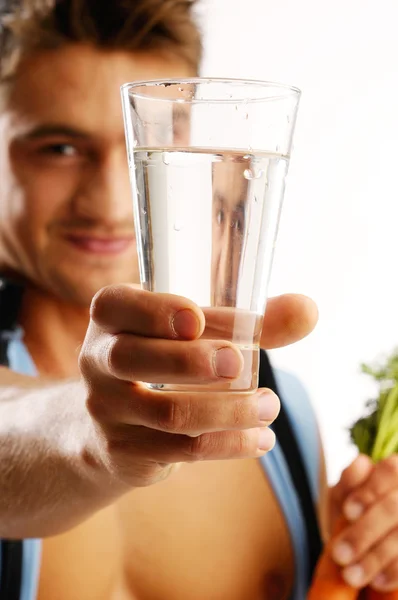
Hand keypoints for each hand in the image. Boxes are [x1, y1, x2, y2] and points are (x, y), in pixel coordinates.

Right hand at [79, 287, 316, 488]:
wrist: (113, 421)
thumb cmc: (165, 359)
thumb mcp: (195, 333)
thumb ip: (249, 321)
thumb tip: (307, 310)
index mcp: (112, 317)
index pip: (119, 306)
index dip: (154, 312)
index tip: (195, 321)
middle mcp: (98, 360)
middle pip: (134, 360)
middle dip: (190, 362)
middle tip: (242, 364)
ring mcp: (107, 409)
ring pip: (168, 413)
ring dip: (229, 410)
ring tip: (270, 405)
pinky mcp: (125, 450)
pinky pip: (181, 450)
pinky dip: (228, 443)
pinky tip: (260, 438)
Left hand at [330, 454, 397, 591]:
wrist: (362, 545)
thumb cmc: (355, 513)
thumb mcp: (345, 495)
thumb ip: (350, 481)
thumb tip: (361, 462)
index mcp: (397, 471)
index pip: (392, 470)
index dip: (371, 491)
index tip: (349, 512)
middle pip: (395, 507)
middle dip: (365, 533)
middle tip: (339, 554)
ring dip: (377, 557)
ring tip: (351, 575)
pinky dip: (396, 571)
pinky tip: (378, 582)